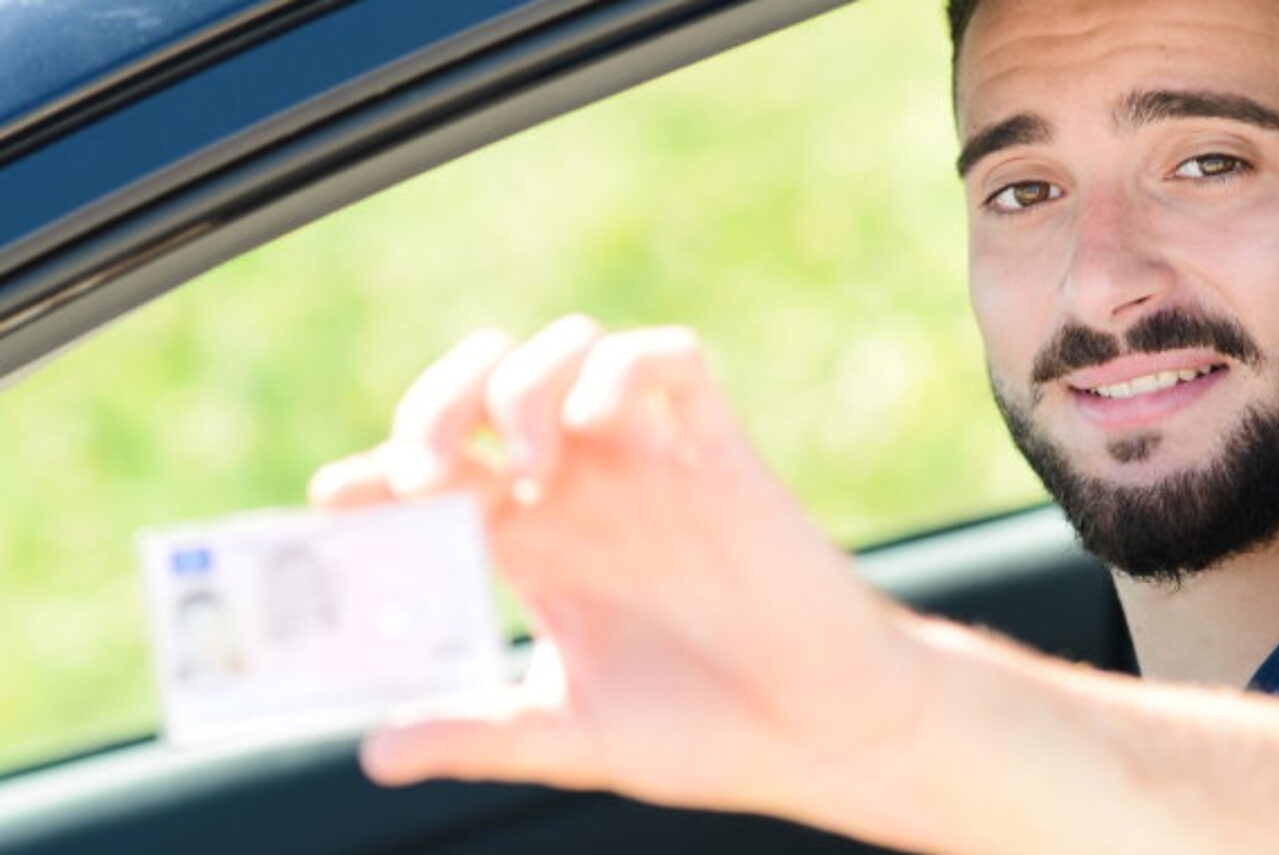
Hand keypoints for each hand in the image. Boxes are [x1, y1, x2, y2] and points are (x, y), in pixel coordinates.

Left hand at [308, 316, 932, 824]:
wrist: (821, 731)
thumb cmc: (703, 733)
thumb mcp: (570, 734)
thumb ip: (477, 732)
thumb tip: (373, 750)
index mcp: (535, 546)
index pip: (435, 478)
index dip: (376, 474)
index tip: (335, 500)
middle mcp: (581, 491)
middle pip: (485, 390)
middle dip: (438, 399)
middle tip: (426, 467)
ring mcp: (648, 464)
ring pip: (568, 353)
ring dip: (525, 383)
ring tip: (525, 461)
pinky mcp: (718, 452)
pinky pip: (670, 360)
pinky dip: (624, 367)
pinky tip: (602, 423)